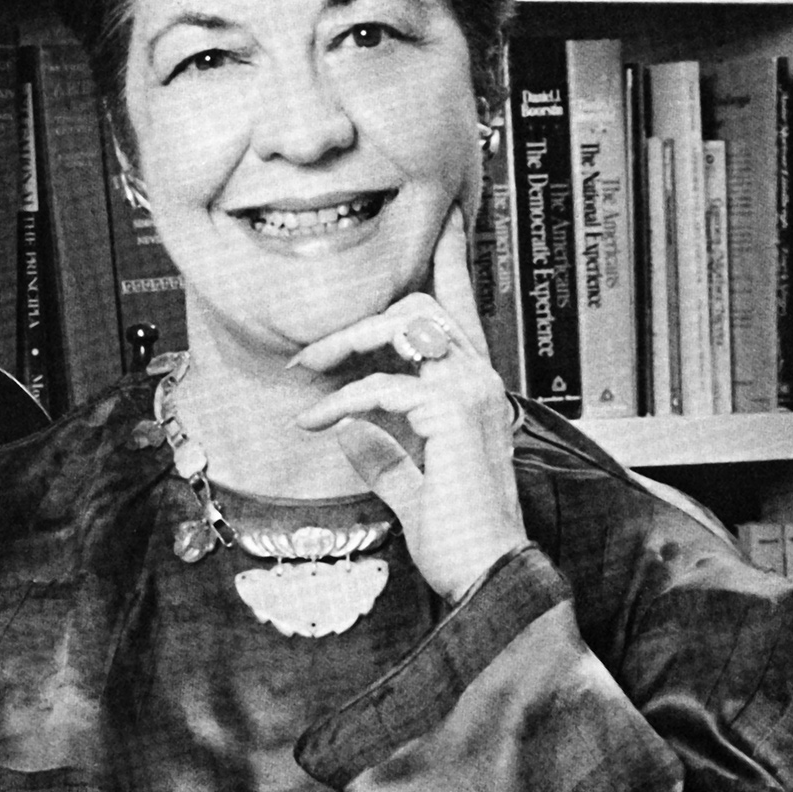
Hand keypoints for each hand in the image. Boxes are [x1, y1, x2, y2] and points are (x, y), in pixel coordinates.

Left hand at [292, 204, 528, 603]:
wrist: (487, 574)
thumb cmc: (459, 540)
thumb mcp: (414, 490)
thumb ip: (385, 458)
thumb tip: (349, 433)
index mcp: (476, 392)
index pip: (460, 310)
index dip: (451, 259)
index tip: (446, 218)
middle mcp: (482, 381)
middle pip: (420, 307)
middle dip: (360, 319)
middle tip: (311, 354)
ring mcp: (471, 392)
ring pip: (402, 327)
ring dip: (344, 344)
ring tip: (305, 373)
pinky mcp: (450, 413)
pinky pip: (380, 387)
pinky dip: (340, 401)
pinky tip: (315, 422)